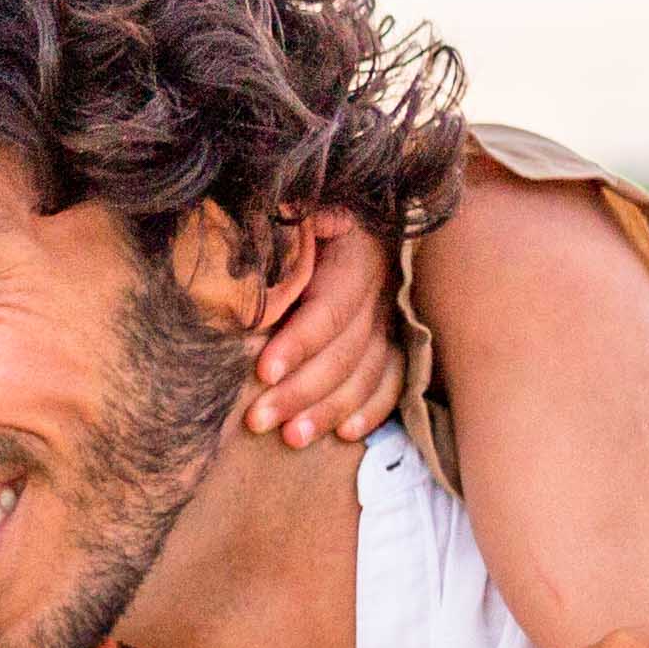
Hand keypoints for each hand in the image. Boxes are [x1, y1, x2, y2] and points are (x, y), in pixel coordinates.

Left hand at [248, 210, 409, 447]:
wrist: (349, 216)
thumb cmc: (303, 219)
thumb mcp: (295, 213)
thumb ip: (287, 220)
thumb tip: (281, 209)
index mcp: (355, 256)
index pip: (330, 308)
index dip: (299, 342)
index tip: (263, 371)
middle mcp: (377, 291)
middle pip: (346, 350)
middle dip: (301, 390)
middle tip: (258, 419)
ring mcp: (387, 319)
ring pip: (366, 372)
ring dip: (329, 410)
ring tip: (291, 438)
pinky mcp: (390, 341)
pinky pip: (390, 381)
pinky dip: (372, 410)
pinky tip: (346, 433)